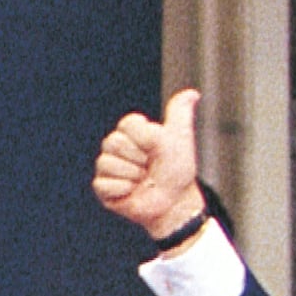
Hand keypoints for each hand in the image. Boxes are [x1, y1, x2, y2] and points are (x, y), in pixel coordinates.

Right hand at [92, 91, 208, 241]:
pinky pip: (104, 184)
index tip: (156, 148)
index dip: (145, 138)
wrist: (175, 202)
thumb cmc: (177, 169)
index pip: (127, 124)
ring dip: (132, 175)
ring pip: (107, 163)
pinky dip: (123, 190)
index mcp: (131, 131)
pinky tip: (132, 192)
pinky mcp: (103, 188)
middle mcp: (116, 147)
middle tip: (150, 167)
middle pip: (113, 142)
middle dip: (139, 158)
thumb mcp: (180, 137)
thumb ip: (179, 113)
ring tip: (142, 181)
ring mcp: (108, 167)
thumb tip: (192, 93)